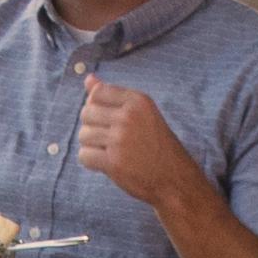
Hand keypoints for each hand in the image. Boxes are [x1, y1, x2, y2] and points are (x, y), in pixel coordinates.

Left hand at [77, 78, 200, 219]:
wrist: (174, 179)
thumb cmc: (157, 145)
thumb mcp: (142, 113)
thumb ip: (114, 96)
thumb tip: (88, 78)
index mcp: (137, 101)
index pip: (97, 92)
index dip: (96, 107)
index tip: (109, 120)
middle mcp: (129, 117)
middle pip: (86, 113)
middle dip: (92, 127)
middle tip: (108, 139)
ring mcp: (120, 139)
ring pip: (83, 135)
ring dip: (91, 145)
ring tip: (109, 151)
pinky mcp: (114, 162)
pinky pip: (84, 156)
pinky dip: (91, 161)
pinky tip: (106, 163)